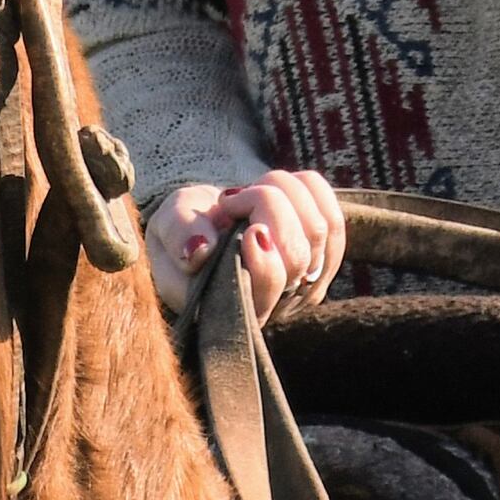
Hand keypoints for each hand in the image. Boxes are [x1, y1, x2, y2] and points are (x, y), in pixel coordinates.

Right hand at [148, 172, 347, 318]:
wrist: (204, 225)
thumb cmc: (183, 232)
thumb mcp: (165, 227)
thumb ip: (178, 236)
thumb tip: (202, 250)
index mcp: (232, 308)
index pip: (270, 285)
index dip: (260, 249)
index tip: (228, 211)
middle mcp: (275, 305)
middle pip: (298, 251)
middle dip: (266, 205)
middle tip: (233, 199)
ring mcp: (304, 284)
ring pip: (320, 228)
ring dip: (286, 193)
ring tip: (252, 192)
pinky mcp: (323, 259)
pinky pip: (334, 217)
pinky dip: (310, 192)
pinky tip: (282, 190)